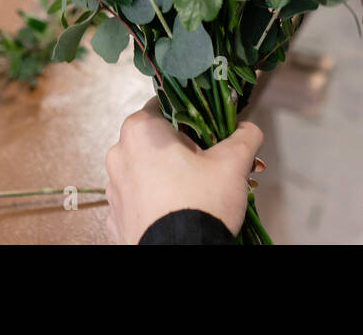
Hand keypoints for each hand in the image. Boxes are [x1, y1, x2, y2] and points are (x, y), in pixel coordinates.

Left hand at [105, 98, 261, 243]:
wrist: (182, 256)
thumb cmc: (201, 204)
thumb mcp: (233, 163)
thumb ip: (245, 136)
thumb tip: (249, 129)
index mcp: (140, 131)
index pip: (165, 106)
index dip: (192, 119)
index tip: (209, 134)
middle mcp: (119, 155)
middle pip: (155, 141)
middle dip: (183, 151)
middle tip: (209, 167)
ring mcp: (114, 189)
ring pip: (145, 171)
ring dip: (168, 176)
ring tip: (197, 192)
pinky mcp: (116, 218)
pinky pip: (138, 201)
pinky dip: (155, 202)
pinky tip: (177, 211)